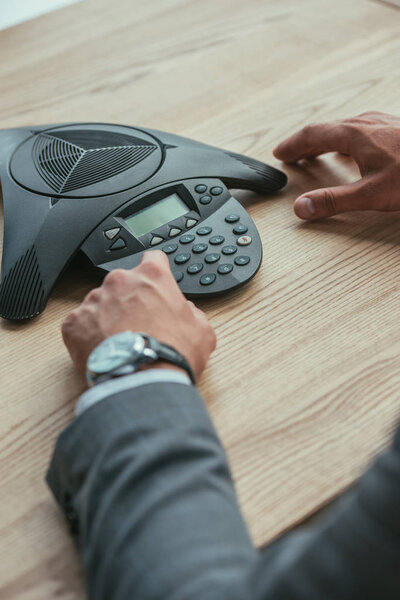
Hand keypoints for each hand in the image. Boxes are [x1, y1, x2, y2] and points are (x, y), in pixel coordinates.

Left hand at [61, 251, 215, 379]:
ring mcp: (94, 300)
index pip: (153, 259)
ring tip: (120, 343)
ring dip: (108, 318)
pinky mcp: (74, 323)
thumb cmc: (172, 354)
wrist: (142, 381)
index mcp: (152, 277)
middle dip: (129, 300)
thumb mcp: (202, 331)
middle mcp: (120, 282)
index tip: (154, 283)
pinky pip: (80, 325)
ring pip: (100, 303)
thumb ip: (192, 312)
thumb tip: (186, 312)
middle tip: (139, 325)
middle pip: (123, 283)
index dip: (155, 272)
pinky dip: (88, 336)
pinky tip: (103, 351)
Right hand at [273, 111, 399, 219]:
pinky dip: (346, 140)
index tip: (280, 153)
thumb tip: (302, 208)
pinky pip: (362, 130)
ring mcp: (384, 123)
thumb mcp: (371, 194)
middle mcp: (368, 123)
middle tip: (292, 154)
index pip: (313, 135)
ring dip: (326, 139)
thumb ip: (334, 202)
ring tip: (318, 150)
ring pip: (345, 127)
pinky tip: (356, 150)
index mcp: (355, 135)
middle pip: (327, 128)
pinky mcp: (396, 129)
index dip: (293, 145)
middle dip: (306, 142)